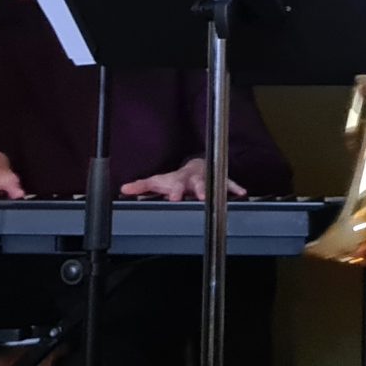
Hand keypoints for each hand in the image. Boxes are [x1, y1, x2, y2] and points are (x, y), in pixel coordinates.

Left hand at [121, 157, 245, 201]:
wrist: (198, 166)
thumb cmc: (176, 179)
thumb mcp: (158, 181)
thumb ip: (142, 186)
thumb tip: (123, 189)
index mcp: (178, 181)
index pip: (175, 186)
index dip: (174, 192)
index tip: (174, 199)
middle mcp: (194, 179)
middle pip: (197, 184)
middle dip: (200, 190)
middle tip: (201, 197)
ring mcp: (208, 179)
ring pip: (214, 183)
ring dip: (218, 189)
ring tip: (222, 196)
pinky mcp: (221, 181)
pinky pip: (229, 183)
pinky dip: (235, 188)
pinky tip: (242, 193)